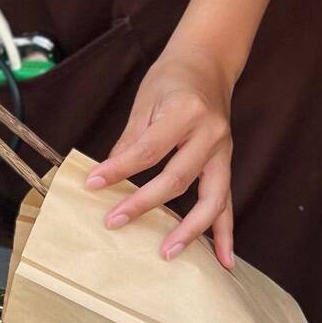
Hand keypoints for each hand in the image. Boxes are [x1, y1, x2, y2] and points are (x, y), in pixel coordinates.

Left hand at [87, 41, 235, 267]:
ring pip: (212, 198)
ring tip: (168, 253)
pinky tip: (224, 260)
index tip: (93, 185)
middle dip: (144, 203)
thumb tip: (108, 174)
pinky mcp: (227, 162)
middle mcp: (210, 133)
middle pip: (178, 178)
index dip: (119, 170)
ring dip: (191, 230)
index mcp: (185, 112)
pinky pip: (228, 201)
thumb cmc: (172, 77)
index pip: (147, 149)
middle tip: (114, 222)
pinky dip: (226, 232)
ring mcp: (224, 150)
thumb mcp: (145, 100)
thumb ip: (131, 139)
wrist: (209, 62)